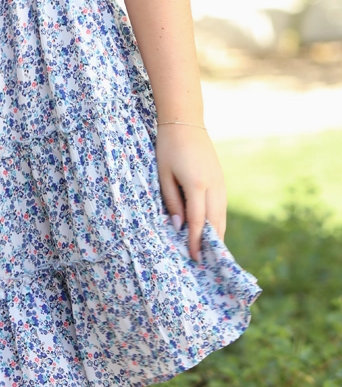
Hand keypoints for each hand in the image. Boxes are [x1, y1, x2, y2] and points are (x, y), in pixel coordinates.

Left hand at [155, 124, 225, 261]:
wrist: (185, 123)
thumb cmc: (168, 148)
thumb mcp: (163, 175)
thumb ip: (172, 202)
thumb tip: (178, 227)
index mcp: (197, 185)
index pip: (198, 221)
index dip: (196, 242)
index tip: (195, 258)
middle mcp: (214, 186)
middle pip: (216, 223)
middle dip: (212, 245)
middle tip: (207, 264)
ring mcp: (221, 182)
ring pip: (222, 216)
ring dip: (218, 235)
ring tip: (211, 253)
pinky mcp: (221, 179)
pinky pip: (222, 206)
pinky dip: (218, 221)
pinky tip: (212, 231)